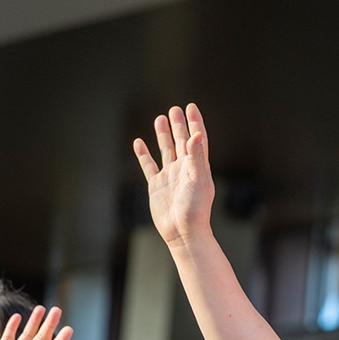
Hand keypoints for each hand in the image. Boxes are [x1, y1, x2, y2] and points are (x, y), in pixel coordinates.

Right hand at [133, 103, 214, 246]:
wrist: (183, 232)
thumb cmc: (195, 209)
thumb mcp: (199, 180)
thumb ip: (197, 156)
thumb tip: (196, 134)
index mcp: (197, 166)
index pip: (197, 139)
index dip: (195, 122)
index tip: (191, 107)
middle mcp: (184, 169)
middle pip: (181, 141)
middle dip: (179, 125)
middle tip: (175, 109)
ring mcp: (170, 176)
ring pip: (165, 150)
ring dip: (163, 135)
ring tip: (160, 119)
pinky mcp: (157, 185)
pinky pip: (149, 166)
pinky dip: (143, 154)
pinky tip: (139, 143)